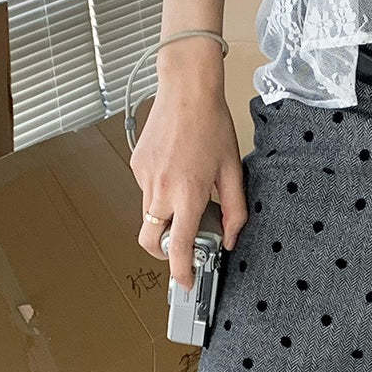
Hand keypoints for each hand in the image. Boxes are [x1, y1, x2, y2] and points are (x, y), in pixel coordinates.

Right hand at [130, 80, 247, 290]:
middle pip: (150, 240)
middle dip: (161, 253)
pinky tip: (177, 168)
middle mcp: (161, 189)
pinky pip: (146, 190)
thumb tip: (231, 238)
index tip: (185, 282)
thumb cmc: (212, 125)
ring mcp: (144, 177)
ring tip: (187, 188)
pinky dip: (160, 190)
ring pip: (148, 214)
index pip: (178, 246)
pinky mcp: (136, 165)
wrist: (185, 90)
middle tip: (179, 248)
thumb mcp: (232, 170)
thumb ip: (235, 210)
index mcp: (188, 194)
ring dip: (165, 216)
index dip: (180, 271)